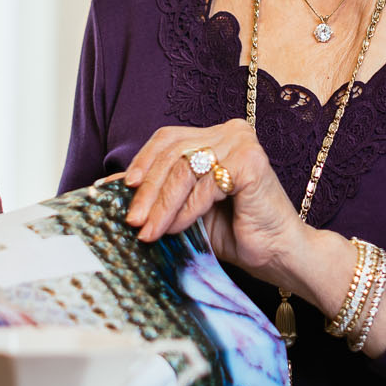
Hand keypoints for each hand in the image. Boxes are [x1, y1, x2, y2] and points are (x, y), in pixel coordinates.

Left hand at [122, 120, 302, 278]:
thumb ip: (157, 193)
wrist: (279, 254)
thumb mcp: (185, 209)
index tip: (121, 190)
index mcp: (217, 136)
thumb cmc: (236, 232)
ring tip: (150, 232)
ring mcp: (242, 142)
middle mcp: (231, 131)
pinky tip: (178, 228)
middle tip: (132, 220)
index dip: (142, 162)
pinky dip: (187, 209)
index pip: (168, 139)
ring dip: (162, 204)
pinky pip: (205, 183)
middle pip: (172, 151)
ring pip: (184, 168)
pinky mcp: (250, 161)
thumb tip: (107, 187)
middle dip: (147, 190)